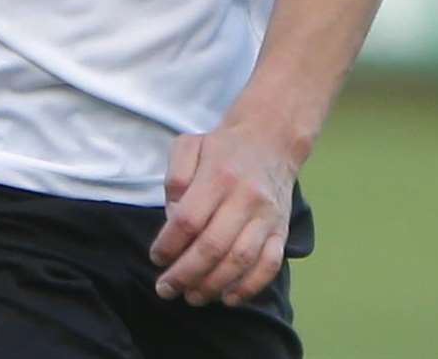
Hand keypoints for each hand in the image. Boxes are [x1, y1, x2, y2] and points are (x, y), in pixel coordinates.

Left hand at [149, 121, 296, 307]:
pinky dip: (249, 287)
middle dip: (185, 274)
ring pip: (240, 261)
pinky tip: (228, 297)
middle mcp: (245, 197)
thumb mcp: (189, 145)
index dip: (169, 245)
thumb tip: (172, 216)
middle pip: (213, 246)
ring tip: (192, 296)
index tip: (155, 258)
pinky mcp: (282, 230)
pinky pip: (269, 266)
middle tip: (166, 289)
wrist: (270, 140)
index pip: (188, 220)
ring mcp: (266, 216)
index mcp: (218, 175)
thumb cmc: (222, 147)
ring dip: (213, 285)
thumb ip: (175, 177)